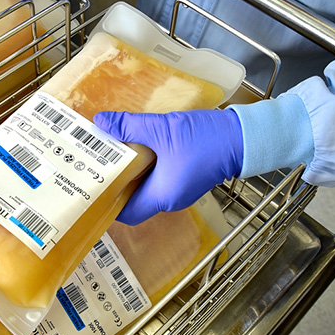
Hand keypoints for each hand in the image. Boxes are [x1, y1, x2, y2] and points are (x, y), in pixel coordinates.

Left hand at [94, 109, 243, 224]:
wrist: (242, 137)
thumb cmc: (205, 139)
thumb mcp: (161, 129)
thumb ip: (129, 126)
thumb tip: (101, 122)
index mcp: (161, 196)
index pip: (125, 212)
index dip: (107, 201)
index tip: (92, 183)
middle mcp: (170, 199)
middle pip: (134, 198)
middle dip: (116, 181)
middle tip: (96, 163)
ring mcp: (180, 189)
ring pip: (147, 186)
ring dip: (131, 171)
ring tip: (113, 151)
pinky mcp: (187, 176)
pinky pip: (159, 177)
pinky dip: (146, 165)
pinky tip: (137, 145)